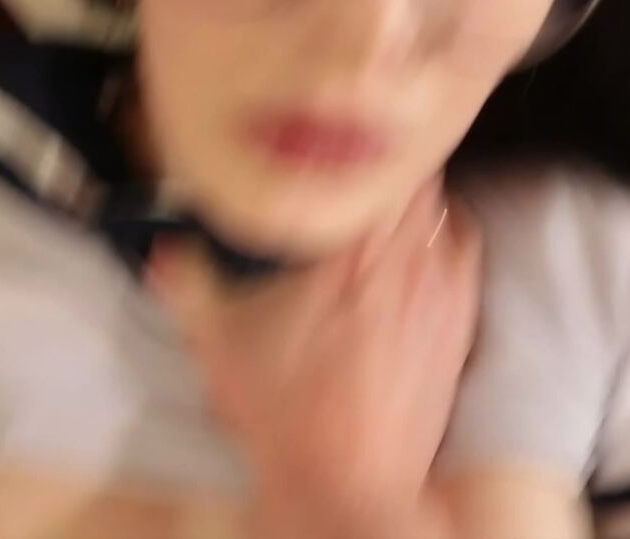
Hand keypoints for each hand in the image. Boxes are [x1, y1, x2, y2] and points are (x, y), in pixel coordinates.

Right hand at [149, 179, 480, 537]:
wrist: (349, 485)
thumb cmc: (287, 415)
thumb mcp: (220, 346)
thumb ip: (188, 286)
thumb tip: (164, 251)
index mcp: (351, 258)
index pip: (380, 171)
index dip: (364, 149)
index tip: (341, 144)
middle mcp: (407, 267)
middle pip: (420, 183)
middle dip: (391, 171)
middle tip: (361, 170)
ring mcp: (443, 296)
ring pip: (447, 215)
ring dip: (421, 203)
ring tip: (390, 205)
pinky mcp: (461, 327)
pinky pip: (466, 255)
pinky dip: (446, 241)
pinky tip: (421, 253)